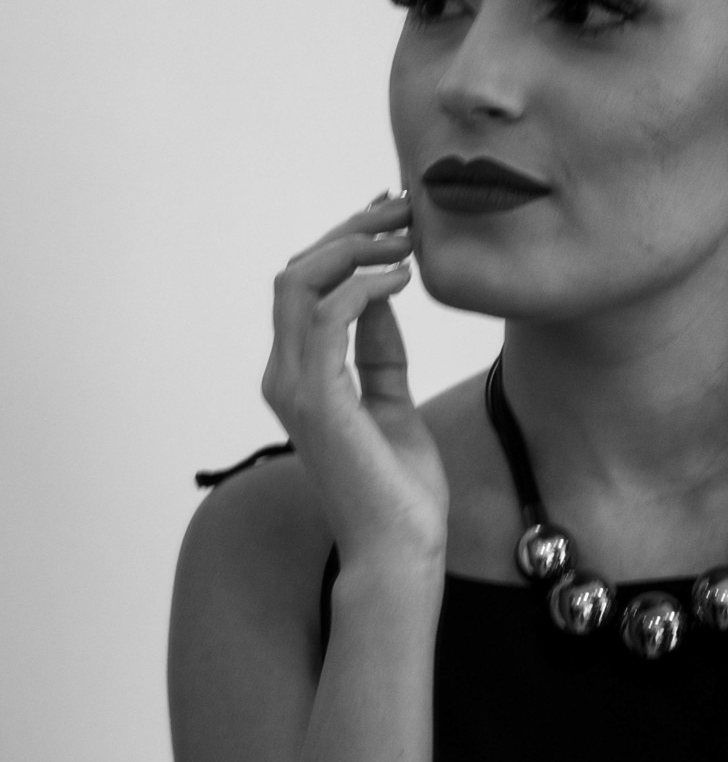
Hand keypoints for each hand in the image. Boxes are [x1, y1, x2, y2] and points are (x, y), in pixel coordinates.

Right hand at [261, 192, 449, 573]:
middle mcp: (285, 376)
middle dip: (349, 233)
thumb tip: (382, 297)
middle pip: (296, 273)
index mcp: (299, 377)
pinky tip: (402, 277)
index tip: (392, 219)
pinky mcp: (318, 400)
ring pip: (301, 282)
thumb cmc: (399, 489)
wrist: (400, 550)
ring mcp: (294, 388)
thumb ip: (379, 351)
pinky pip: (328, 316)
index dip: (344, 244)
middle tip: (402, 211)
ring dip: (355, 248)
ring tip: (407, 237)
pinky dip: (363, 285)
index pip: (303, 287)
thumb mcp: (392, 400)